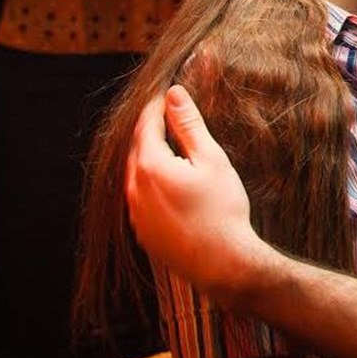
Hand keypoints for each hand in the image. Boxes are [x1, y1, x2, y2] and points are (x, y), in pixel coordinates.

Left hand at [125, 85, 265, 301]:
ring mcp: (135, 212)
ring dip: (151, 156)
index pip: (147, 124)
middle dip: (152, 129)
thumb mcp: (211, 159)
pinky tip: (171, 183)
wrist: (222, 262)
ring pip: (136, 173)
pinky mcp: (142, 231)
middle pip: (138, 147)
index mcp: (149, 165)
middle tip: (172, 116)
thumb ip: (188, 125)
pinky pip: (140, 197)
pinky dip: (151, 182)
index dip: (159, 107)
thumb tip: (174, 94)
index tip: (171, 95)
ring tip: (173, 147)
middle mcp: (134, 188)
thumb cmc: (222, 209)